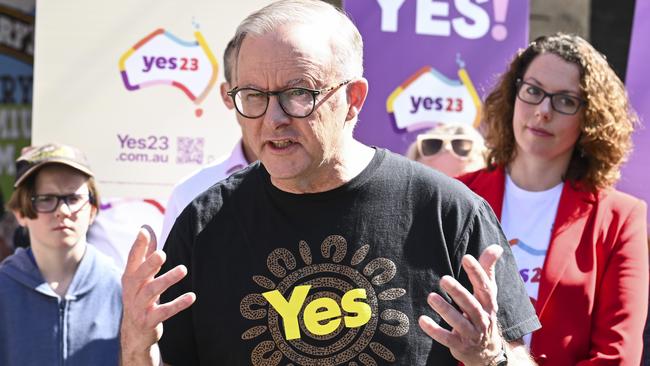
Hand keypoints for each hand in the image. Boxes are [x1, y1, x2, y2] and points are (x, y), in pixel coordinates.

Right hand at [120, 225, 195, 365]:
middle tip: (163, 254)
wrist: (134, 332)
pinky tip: (192, 296)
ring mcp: (139, 307)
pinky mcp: (149, 321)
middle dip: (149, 264)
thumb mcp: (140, 276)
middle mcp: (131, 291)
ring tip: (183, 269)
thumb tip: (145, 227)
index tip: (144, 231)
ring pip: (151, 292)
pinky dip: (177, 304)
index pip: (132, 258)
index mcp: (130, 277)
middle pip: (139, 275)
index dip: (138, 245)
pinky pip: (163, 312)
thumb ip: (144, 253)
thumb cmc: (140, 296)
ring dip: (167, 280)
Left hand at [418, 244, 503, 365]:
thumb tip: (496, 247)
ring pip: (459, 322)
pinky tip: (422, 320)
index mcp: (489, 304)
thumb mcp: (487, 294)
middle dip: (458, 292)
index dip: (477, 272)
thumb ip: (487, 270)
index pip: (485, 287)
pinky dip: (435, 330)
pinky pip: (446, 338)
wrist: (487, 352)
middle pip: (471, 305)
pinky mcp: (460, 345)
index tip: (466, 258)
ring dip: (445, 310)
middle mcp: (483, 319)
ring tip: (430, 297)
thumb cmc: (483, 314)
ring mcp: (471, 334)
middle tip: (443, 278)